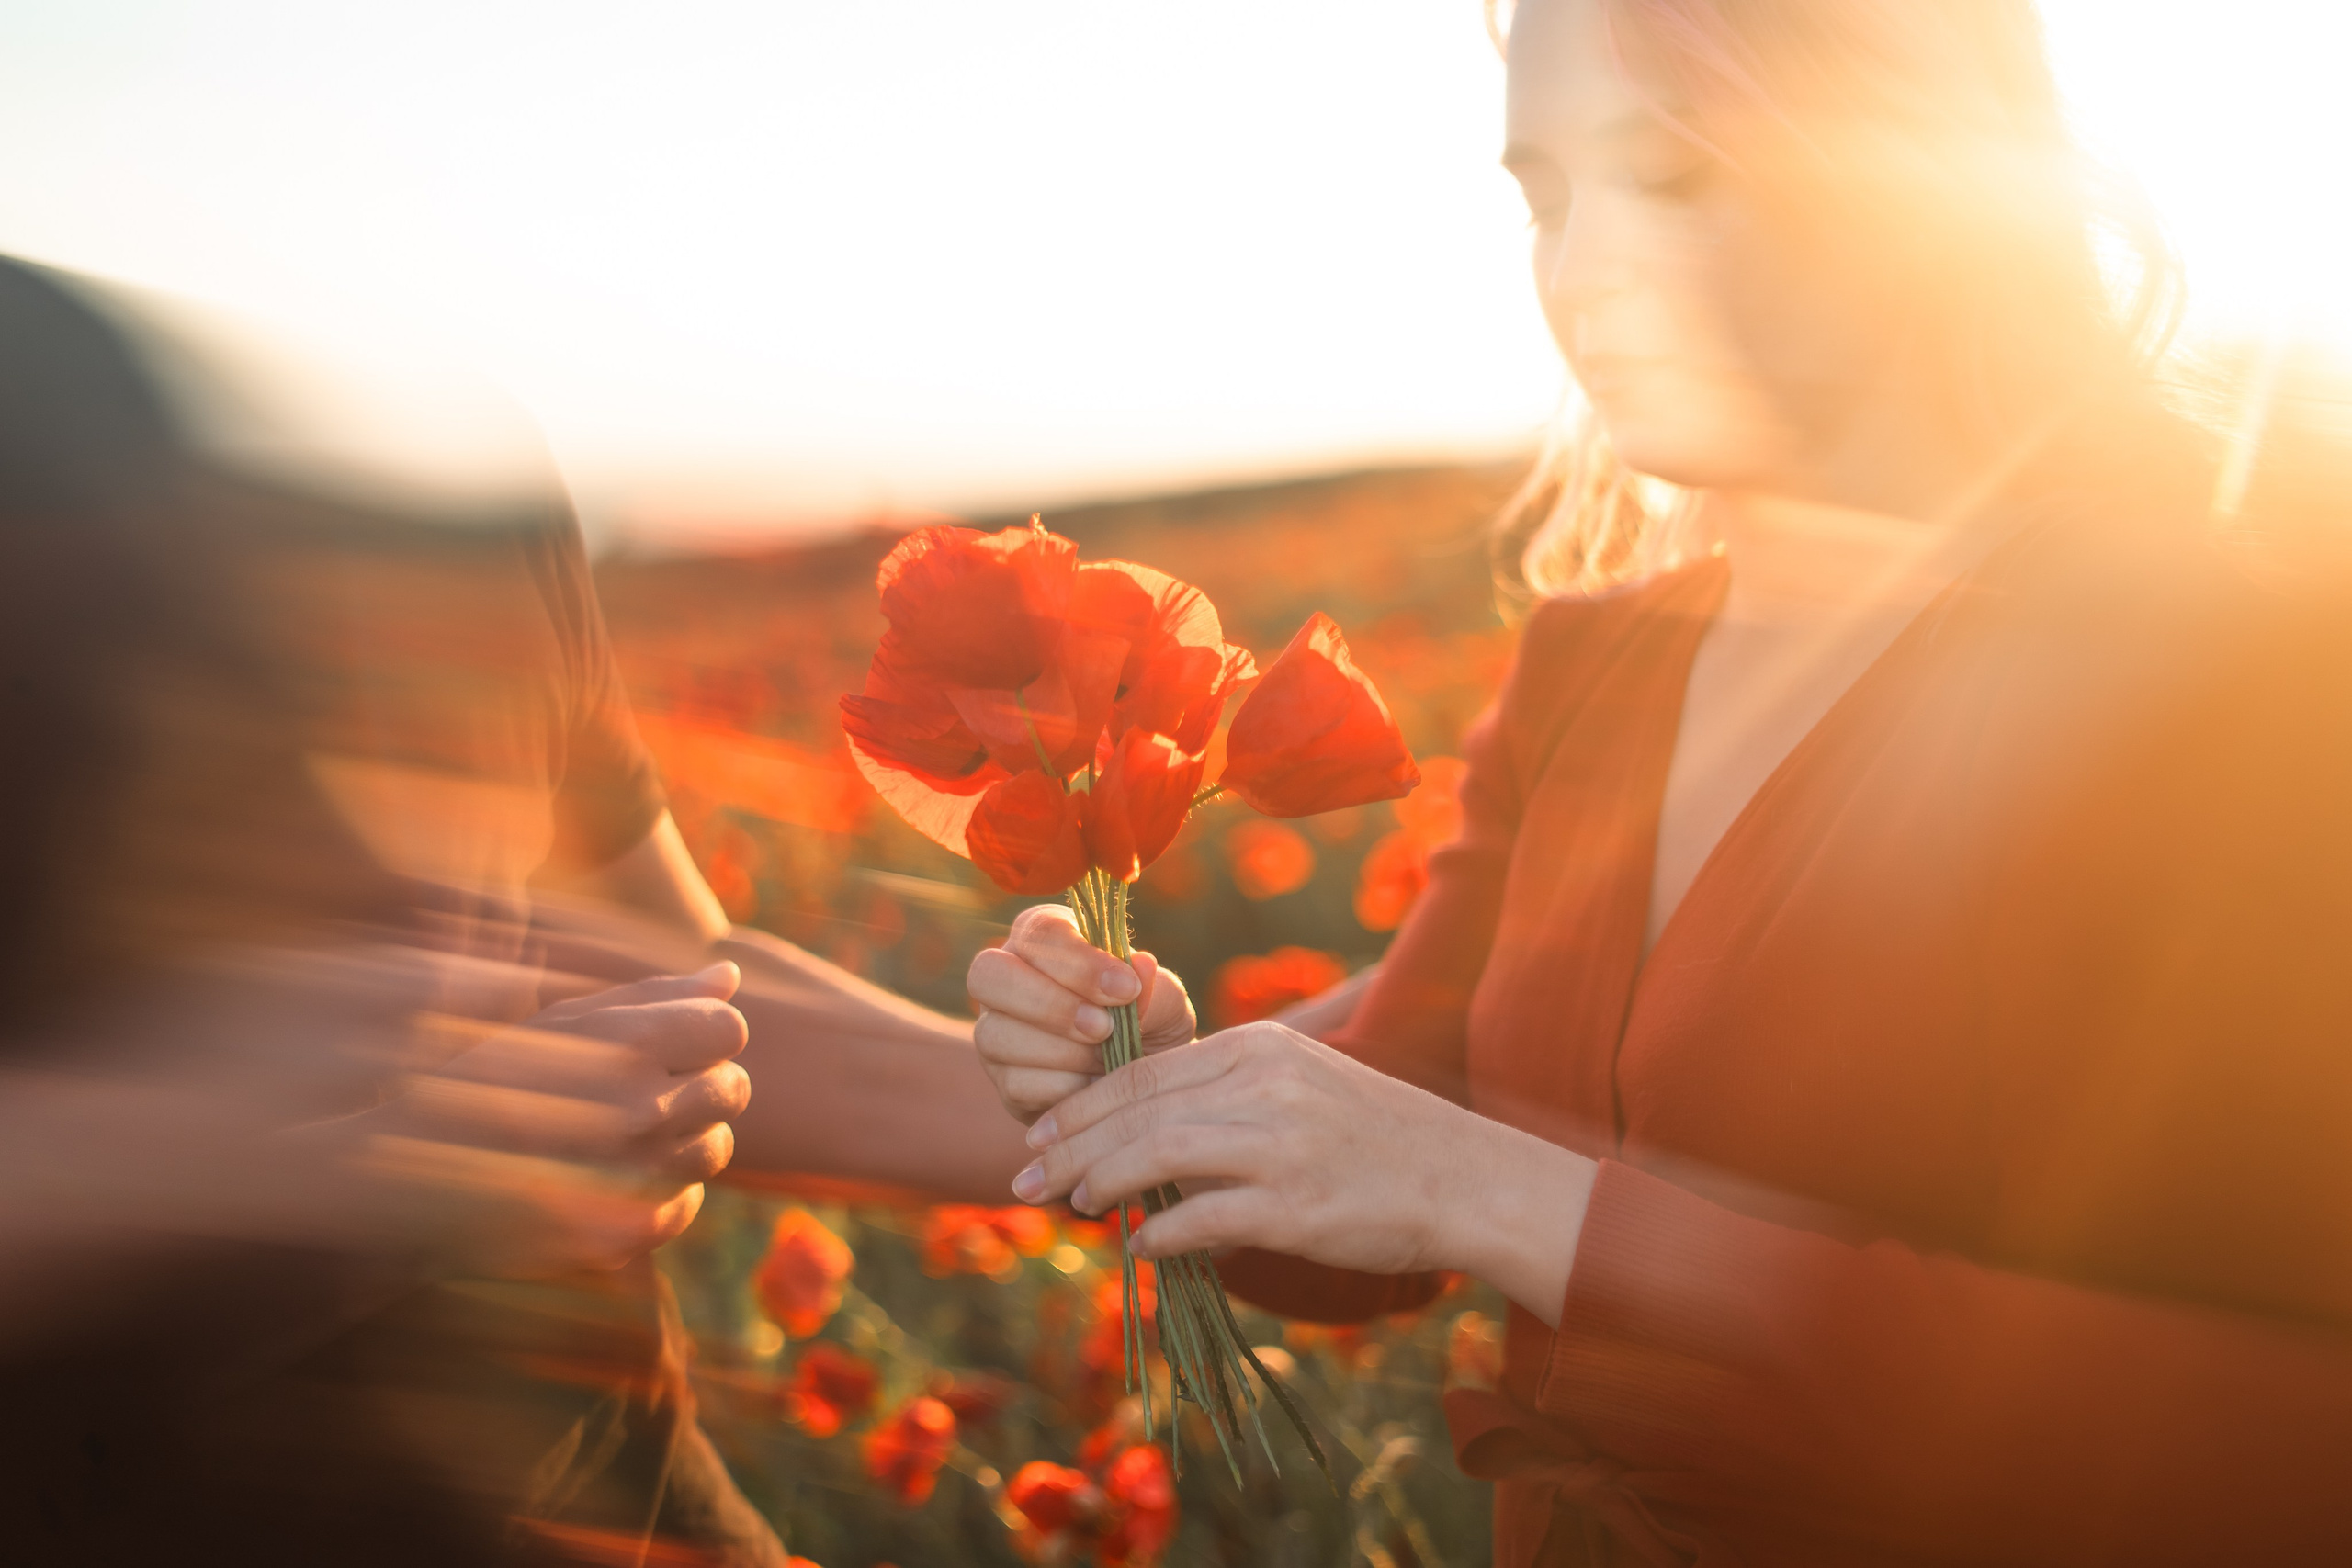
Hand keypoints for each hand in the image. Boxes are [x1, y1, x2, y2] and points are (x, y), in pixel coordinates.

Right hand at [367, 960, 750, 1269]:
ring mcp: (634, 1180)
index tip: (673, 1042)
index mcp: (625, 1044)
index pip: (728, 1028)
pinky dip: (663, 1194)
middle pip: (734, 1089)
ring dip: (686, 1139)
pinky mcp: (622, 1239)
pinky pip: (683, 1208)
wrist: (398, 1176)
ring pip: (716, 1150)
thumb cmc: (479, 1079)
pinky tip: (618, 1178)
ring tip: (630, 1134)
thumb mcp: (558, 1020)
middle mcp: (639, 1110)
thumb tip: (728, 975)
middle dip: (702, 1084)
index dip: (704, 1033)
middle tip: (650, 1090)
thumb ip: (651, 995)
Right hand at [967, 905, 1194, 1124]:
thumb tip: (1141, 966)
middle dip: (1050, 1004)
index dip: (1080, 962)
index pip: (1042, 933)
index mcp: (1044, 938)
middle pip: (988, 975)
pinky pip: (1014, 1084)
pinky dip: (1062, 1088)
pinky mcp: (1003, 1081)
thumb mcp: (1167, 1003)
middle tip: (1104, 1027)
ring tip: (1107, 1059)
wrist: (1147, 1084)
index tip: (1126, 989)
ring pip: (996, 1034)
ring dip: (1060, 1051)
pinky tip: (1095, 1085)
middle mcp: (1006, 976)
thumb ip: (1154, 986)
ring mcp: (995, 1031)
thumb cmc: (1151, 1023)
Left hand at [1007, 1021, 1598, 1324]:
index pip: (1144, 1069)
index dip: (1081, 1103)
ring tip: (1073, 1205)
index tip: (1039, 1130)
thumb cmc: (1380, 1138)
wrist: (1466, 1178)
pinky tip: (1142, 1248)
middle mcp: (1263, 1085)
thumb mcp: (1302, 1084)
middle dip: (1068, 1143)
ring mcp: (1279, 1144)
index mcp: (1259, 1048)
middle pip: (1136, 1107)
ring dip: (1102, 1182)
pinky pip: (1204, 1218)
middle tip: (1025, 1173)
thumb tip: (1146, 1133)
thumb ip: (1228, 1096)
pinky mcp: (1295, 1205)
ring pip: (1157, 1154)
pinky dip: (1163, 1234)